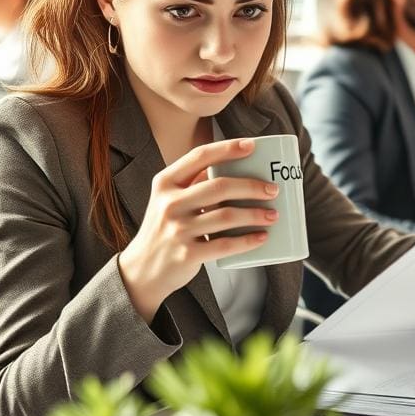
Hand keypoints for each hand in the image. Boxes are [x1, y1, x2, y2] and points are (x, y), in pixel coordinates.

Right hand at [118, 138, 279, 322]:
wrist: (141, 270)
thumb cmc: (165, 227)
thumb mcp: (170, 199)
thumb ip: (195, 182)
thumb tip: (236, 164)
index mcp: (166, 183)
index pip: (200, 156)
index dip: (228, 149)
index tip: (252, 145)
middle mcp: (169, 203)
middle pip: (220, 187)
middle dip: (252, 186)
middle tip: (273, 190)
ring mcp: (177, 230)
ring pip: (226, 216)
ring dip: (255, 214)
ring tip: (273, 215)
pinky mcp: (187, 255)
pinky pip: (225, 245)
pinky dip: (247, 241)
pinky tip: (262, 237)